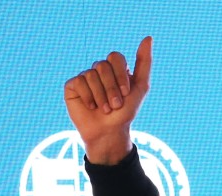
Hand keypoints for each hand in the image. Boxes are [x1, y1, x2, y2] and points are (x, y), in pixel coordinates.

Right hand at [63, 36, 152, 164]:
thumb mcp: (140, 87)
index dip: (121, 76)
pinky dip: (89, 97)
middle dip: (112, 88)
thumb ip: (144, 62)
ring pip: (91, 74)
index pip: (115, 57)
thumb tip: (149, 37)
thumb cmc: (125, 112)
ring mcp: (85, 76)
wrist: (109, 131)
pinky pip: (79, 82)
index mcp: (115, 68)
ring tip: (105, 109)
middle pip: (103, 65)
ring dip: (102, 96)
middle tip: (115, 105)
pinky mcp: (72, 85)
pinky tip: (91, 107)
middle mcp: (99, 70)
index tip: (126, 94)